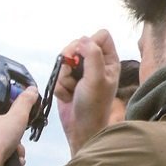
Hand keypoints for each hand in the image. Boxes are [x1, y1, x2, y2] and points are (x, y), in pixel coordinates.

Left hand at [0, 86, 36, 165]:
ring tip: (16, 156)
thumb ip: (25, 103)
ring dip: (11, 151)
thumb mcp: (17, 117)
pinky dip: (3, 161)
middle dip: (14, 139)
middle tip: (18, 144)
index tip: (18, 126)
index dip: (11, 120)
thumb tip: (31, 90)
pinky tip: (10, 164)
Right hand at [55, 30, 119, 154]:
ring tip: (72, 90)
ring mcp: (80, 73)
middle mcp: (95, 64)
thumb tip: (82, 39)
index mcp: (109, 60)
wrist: (80, 128)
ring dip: (64, 76)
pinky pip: (57, 75)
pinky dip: (59, 87)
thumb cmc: (94, 105)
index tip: (81, 54)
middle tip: (71, 71)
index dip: (89, 42)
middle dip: (70, 59)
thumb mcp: (97, 79)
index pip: (100, 36)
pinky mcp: (67, 82)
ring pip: (64, 61)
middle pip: (78, 44)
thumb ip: (92, 56)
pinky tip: (67, 97)